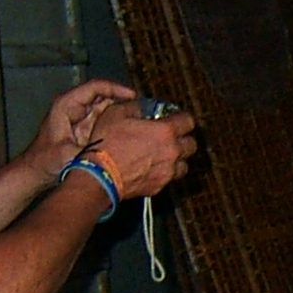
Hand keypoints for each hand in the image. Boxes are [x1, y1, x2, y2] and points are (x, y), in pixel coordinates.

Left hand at [21, 80, 134, 184]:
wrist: (37, 172)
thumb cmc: (46, 161)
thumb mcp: (68, 155)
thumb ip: (88, 150)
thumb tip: (114, 147)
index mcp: (67, 105)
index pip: (95, 88)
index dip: (115, 89)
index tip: (133, 96)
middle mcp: (76, 108)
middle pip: (104, 97)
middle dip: (123, 101)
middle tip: (143, 110)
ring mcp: (82, 119)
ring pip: (107, 109)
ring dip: (122, 113)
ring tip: (141, 120)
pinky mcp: (87, 130)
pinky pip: (106, 122)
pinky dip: (118, 125)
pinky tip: (131, 132)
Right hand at [82, 101, 198, 201]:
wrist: (101, 175)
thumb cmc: (107, 143)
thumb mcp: (117, 112)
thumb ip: (137, 107)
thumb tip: (144, 106)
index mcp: (165, 131)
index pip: (188, 121)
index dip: (183, 118)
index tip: (176, 118)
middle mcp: (172, 152)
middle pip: (191, 145)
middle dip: (183, 138)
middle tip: (171, 136)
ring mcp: (168, 172)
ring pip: (184, 164)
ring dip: (177, 158)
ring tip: (163, 154)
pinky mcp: (160, 186)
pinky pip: (170, 178)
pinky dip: (166, 172)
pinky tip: (152, 166)